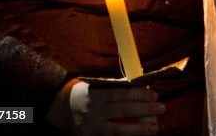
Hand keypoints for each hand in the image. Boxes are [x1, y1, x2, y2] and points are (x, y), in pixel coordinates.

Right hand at [47, 79, 164, 134]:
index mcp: (97, 96)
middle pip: (125, 110)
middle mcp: (95, 112)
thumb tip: (136, 85)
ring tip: (155, 128)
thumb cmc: (77, 94)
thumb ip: (112, 87)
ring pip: (119, 130)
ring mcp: (93, 128)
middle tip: (162, 108)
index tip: (155, 95)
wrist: (53, 111)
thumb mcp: (93, 86)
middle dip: (146, 110)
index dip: (141, 95)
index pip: (124, 94)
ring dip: (139, 129)